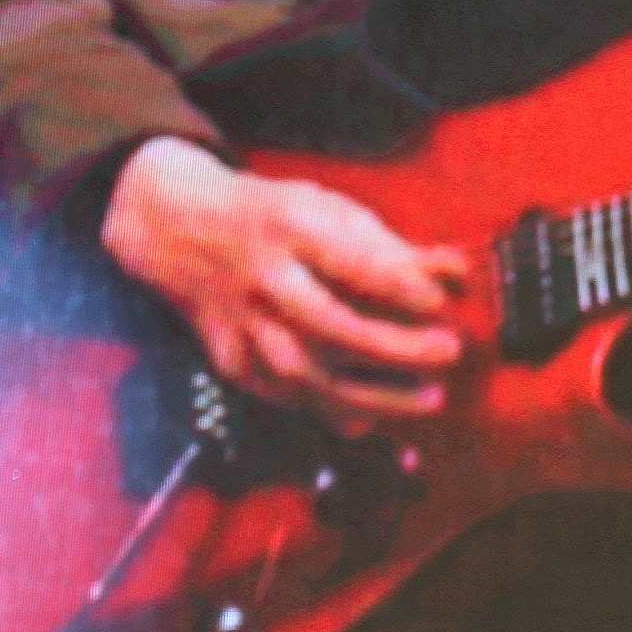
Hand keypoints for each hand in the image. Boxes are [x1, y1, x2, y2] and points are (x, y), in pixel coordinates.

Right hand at [100, 136, 468, 433]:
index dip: (401, 285)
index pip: (350, 261)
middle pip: (326, 322)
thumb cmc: (272, 217)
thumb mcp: (328, 209)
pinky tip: (373, 421)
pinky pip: (280, 396)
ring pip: (301, 370)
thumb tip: (457, 273)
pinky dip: (329, 412)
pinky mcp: (227, 357)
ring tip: (429, 398)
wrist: (173, 229)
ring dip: (371, 393)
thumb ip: (394, 246)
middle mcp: (259, 279)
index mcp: (288, 228)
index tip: (441, 303)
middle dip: (393, 345)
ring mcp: (239, 323)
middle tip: (448, 352)